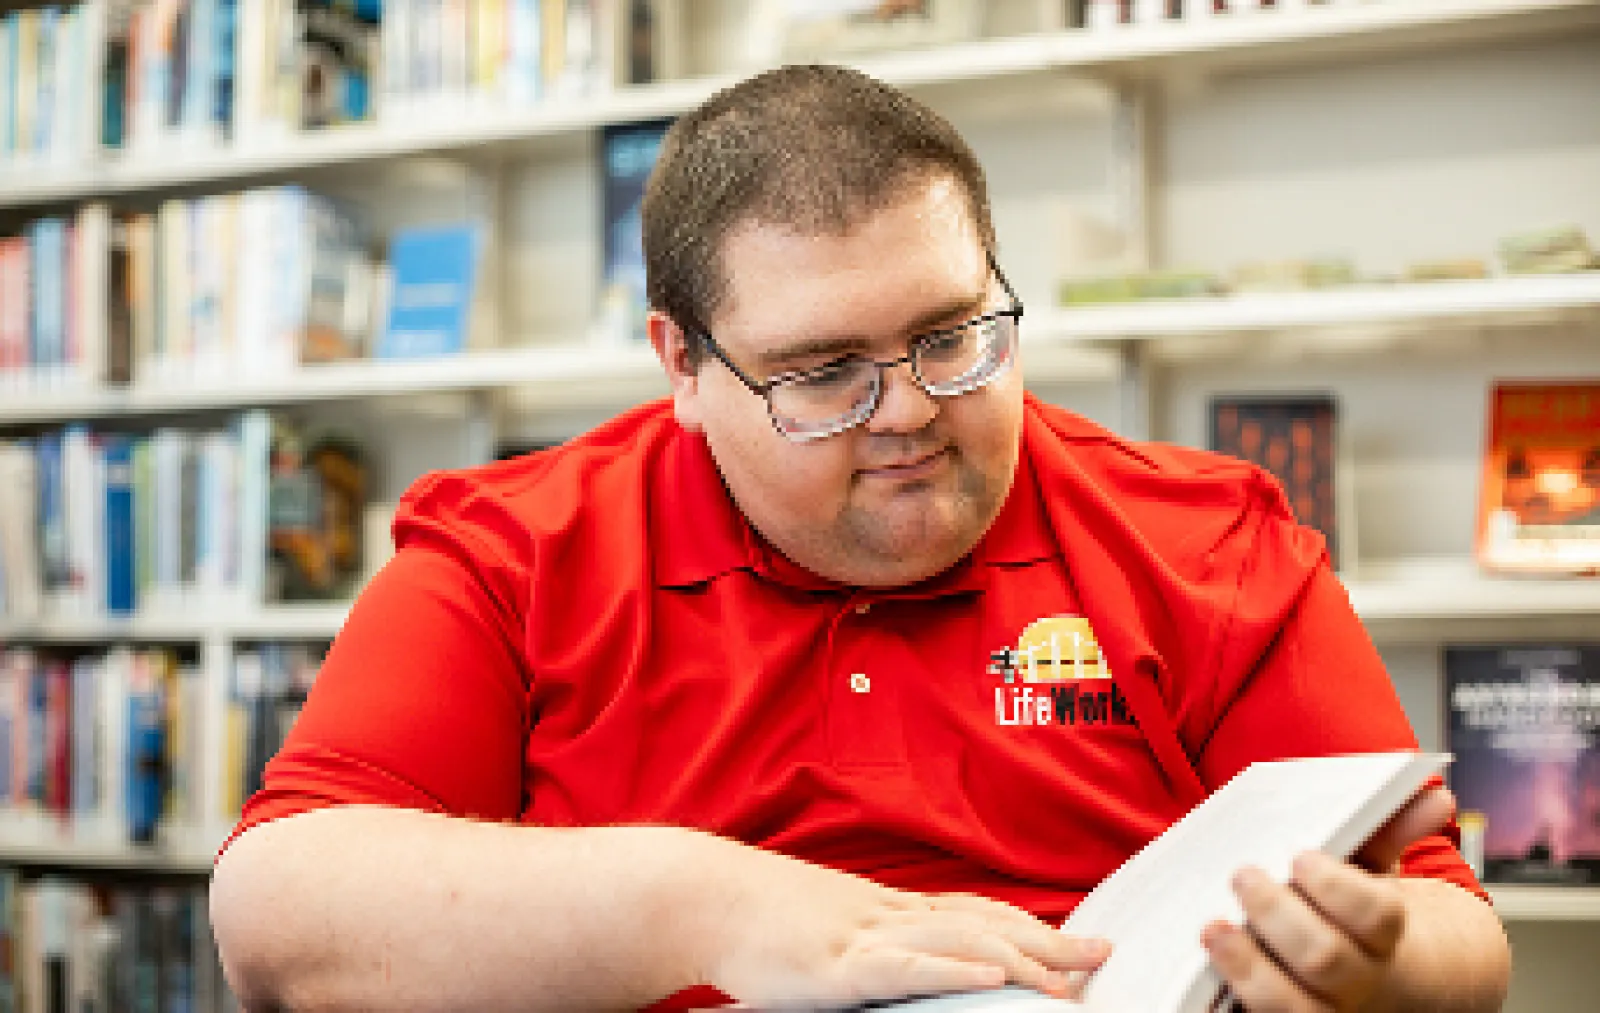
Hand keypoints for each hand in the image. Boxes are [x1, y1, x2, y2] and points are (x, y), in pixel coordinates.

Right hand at [699, 842, 1110, 1009]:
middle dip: (1048, 940)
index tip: (1069, 938)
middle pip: (983, 922)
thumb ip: (855, 944)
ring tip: (1068, 976)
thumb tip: (879, 964)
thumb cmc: (747, 917)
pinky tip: (994, 974)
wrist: (698, 896)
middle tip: (1102, 952)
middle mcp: (885, 915)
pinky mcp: (839, 965)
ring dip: (1022, 957)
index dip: (1025, 925)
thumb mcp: (815, 927)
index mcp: (881, 909)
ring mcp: (864, 937)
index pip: (970, 912)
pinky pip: (908, 966)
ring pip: (959, 941)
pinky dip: (956, 968)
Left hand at [1200, 786, 1455, 1011]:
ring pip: (1291, 1006)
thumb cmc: (1350, 913)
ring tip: (1213, 927)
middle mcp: (1357, 981)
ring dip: (1248, 966)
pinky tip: (1206, 966)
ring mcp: (1321, 1010)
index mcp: (1384, 936)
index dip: (1337, 887)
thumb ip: (1391, 828)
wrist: (1365, 983)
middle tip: (1243, 876)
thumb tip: (1436, 795)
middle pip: (1327, 958)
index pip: (1377, 915)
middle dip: (1280, 915)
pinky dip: (1230, 996)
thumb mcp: (1371, 870)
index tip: (1300, 857)